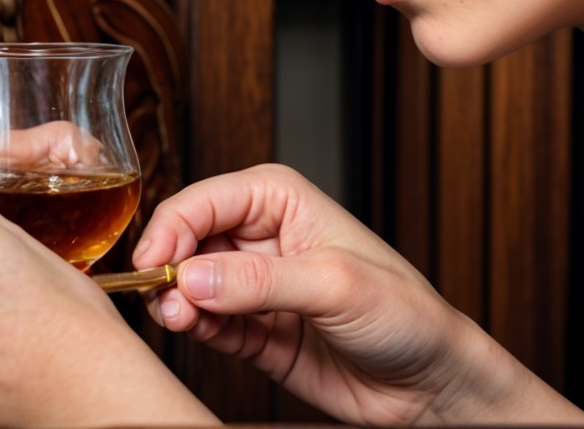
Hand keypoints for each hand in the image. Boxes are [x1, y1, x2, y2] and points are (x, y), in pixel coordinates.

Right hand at [134, 165, 583, 425]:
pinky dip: (191, 327)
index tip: (153, 263)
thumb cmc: (406, 315)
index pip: (204, 201)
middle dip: (168, 267)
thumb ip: (258, 280)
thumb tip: (191, 278)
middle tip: (162, 298)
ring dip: (174, 301)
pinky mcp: (251, 330)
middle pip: (186, 239)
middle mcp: (260, 236)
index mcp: (280, 199)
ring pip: (188, 284)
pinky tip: (195, 331)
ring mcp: (253, 285)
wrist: (429, 384)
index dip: (171, 228)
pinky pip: (203, 322)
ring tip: (180, 319)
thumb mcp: (334, 285)